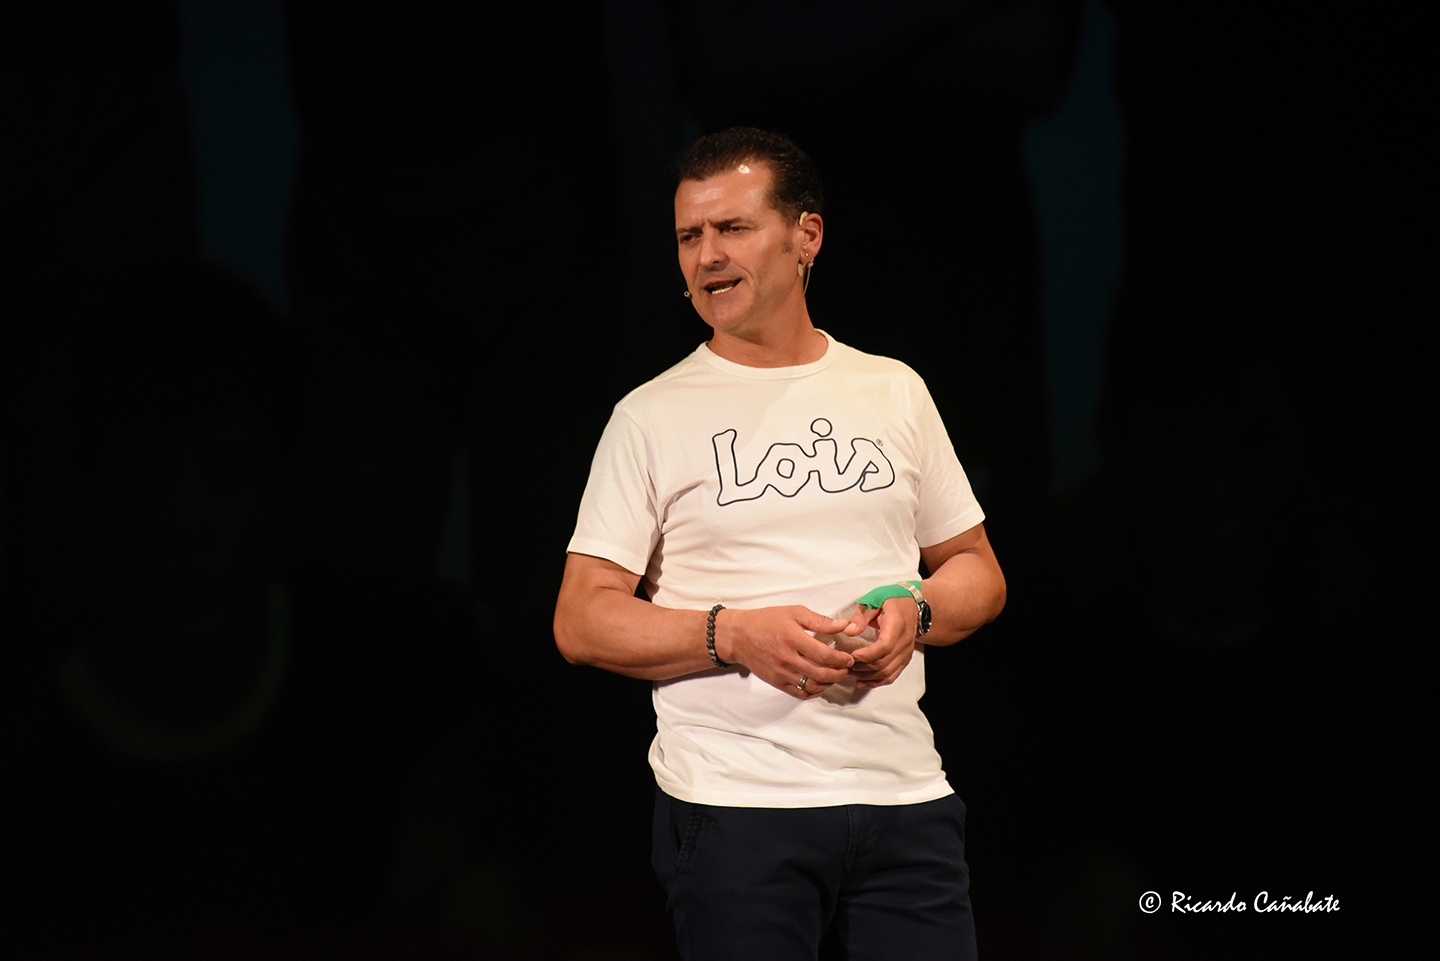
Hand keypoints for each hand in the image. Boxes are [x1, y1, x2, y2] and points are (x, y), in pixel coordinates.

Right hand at [720, 606, 855, 698]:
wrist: (739, 635)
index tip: (849, 658)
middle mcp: (787, 658)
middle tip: (846, 668)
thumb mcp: (794, 612)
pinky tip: (820, 684)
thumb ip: (820, 621)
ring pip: (812, 686)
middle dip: (839, 673)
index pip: (825, 655)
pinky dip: (813, 692)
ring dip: (828, 684)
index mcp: (793, 638)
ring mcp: (781, 673)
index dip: (842, 659)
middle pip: (821, 674)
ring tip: (835, 676)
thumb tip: (843, 625)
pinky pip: (799, 693)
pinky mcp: (776, 682)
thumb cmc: (766, 620)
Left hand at [841, 596, 916, 687]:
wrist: (912, 605)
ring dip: (867, 676)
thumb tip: (848, 631)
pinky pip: (892, 676)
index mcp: (897, 625)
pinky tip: (861, 682)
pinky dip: (876, 682)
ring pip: (887, 673)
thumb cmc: (890, 601)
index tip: (852, 656)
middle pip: (884, 662)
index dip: (868, 654)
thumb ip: (860, 616)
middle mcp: (905, 641)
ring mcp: (906, 652)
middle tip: (846, 664)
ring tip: (851, 673)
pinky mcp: (904, 659)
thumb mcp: (873, 601)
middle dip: (863, 667)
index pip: (885, 646)